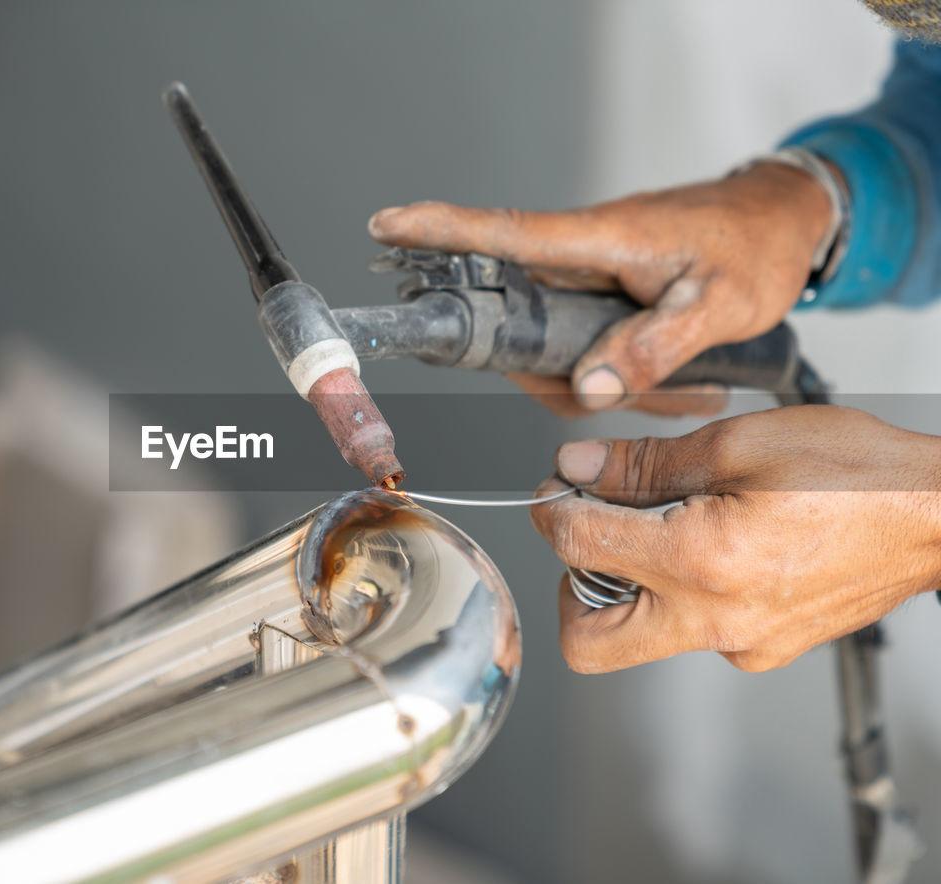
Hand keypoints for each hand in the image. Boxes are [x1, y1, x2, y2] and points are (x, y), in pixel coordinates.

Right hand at [368, 163, 832, 415]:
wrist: (786, 225)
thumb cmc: (755, 248)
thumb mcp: (718, 305)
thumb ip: (653, 347)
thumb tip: (588, 390)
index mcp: (599, 240)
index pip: (504, 234)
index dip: (440, 231)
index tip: (385, 226)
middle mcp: (581, 257)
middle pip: (518, 318)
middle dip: (549, 371)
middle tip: (622, 391)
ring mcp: (589, 278)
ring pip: (552, 345)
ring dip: (598, 381)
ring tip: (677, 390)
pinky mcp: (602, 297)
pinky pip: (583, 347)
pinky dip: (616, 375)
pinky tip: (673, 386)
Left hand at [529, 406, 940, 671]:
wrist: (937, 517)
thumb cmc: (855, 473)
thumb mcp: (738, 442)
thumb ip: (645, 463)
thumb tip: (578, 467)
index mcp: (702, 561)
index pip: (578, 547)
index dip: (553, 510)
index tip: (559, 488)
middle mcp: (715, 620)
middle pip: (587, 643)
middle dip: (569, 586)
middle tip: (592, 534)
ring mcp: (740, 646)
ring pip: (637, 641)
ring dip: (623, 590)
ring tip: (660, 529)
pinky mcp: (761, 652)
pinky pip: (688, 634)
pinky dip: (676, 594)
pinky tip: (708, 547)